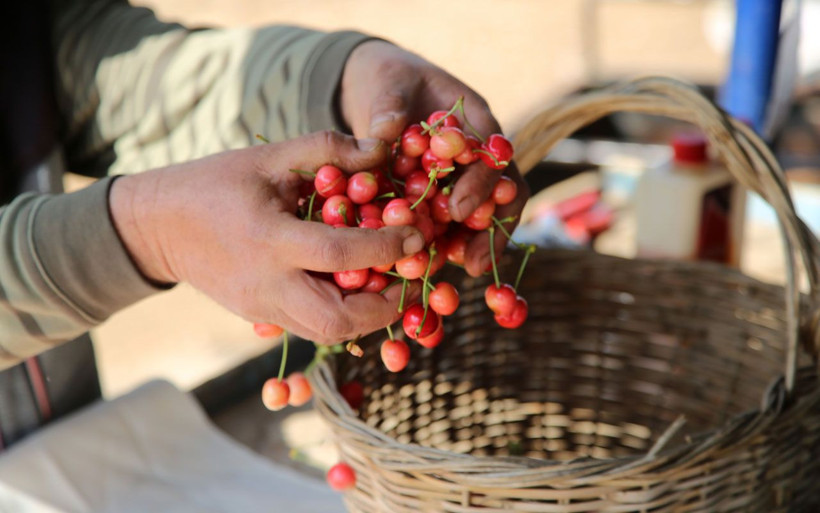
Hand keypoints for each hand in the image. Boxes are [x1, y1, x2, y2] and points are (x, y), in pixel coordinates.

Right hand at [109, 132, 423, 343]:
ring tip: (390, 286)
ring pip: (326, 334)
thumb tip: (383, 148)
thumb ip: (327, 148)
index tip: (417, 236)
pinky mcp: (260, 317)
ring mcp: (262, 308)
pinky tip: (358, 290)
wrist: (158, 226)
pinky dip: (343, 316)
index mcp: (268, 239)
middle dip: (385, 307)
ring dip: (368, 317)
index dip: (386, 248)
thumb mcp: (269, 156)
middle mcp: (266, 284)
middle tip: (410, 279)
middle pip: (337, 320)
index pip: (339, 254)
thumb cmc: (215, 183)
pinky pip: (311, 329)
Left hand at [339, 40, 529, 276]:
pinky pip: (449, 226)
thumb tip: (384, 135)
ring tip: (459, 273)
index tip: (457, 210)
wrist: (379, 88)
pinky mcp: (439, 198)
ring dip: (471, 246)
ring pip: (479, 217)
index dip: (481, 187)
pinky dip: (443, 246)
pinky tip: (429, 268)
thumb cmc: (388, 79)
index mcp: (476, 122)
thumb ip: (388, 107)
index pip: (495, 159)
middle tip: (470, 263)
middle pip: (500, 197)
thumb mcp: (387, 83)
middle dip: (488, 232)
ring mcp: (461, 179)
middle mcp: (477, 156)